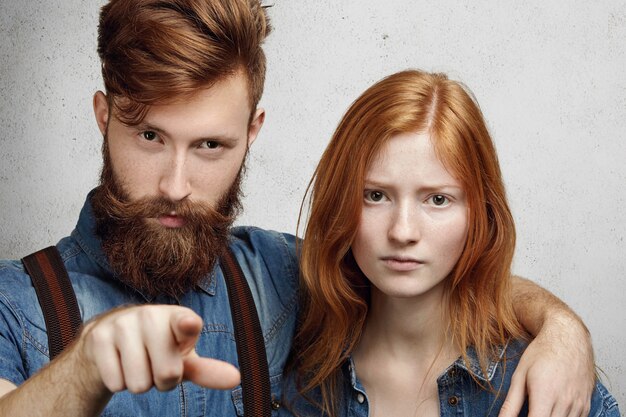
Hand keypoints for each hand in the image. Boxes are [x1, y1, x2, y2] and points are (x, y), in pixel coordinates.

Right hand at [78, 305, 240, 393]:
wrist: (112, 339)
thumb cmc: (159, 349)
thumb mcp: (184, 359)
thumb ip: (208, 370)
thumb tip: (236, 379)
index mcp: (179, 317)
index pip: (185, 323)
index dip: (186, 326)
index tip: (187, 324)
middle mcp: (151, 314)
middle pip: (167, 374)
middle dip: (163, 381)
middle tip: (157, 365)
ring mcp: (123, 324)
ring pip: (139, 384)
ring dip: (140, 383)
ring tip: (139, 364)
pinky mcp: (98, 337)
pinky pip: (116, 383)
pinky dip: (119, 382)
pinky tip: (119, 364)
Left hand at [498, 314, 594, 416]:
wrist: (569, 337)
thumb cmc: (542, 353)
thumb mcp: (520, 376)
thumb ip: (510, 404)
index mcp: (545, 394)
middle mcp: (565, 401)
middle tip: (529, 411)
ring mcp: (579, 404)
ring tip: (539, 408)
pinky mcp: (586, 405)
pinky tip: (552, 410)